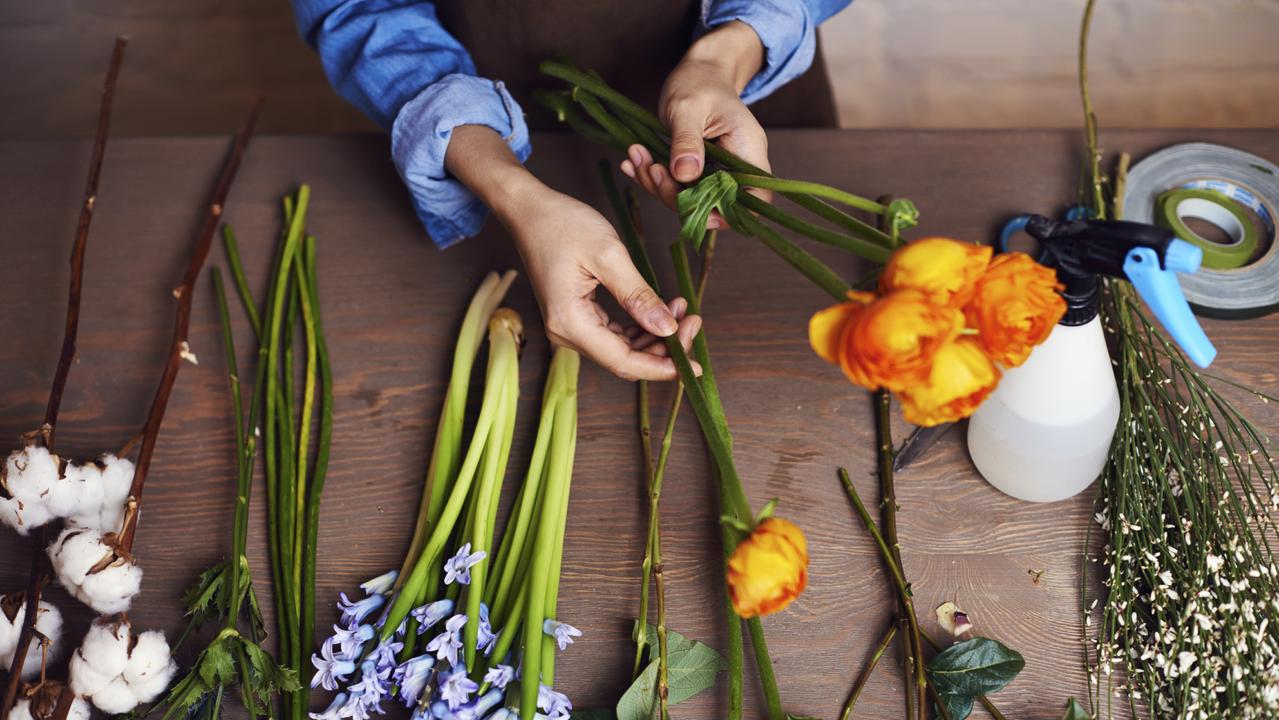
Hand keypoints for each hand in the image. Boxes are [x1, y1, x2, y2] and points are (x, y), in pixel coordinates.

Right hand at [445, 125, 701, 380]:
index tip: (694, 364)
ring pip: (621, 348)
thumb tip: (667, 328)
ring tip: (681, 309)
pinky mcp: (575, 316)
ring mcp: (569, 326)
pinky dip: (639, 326)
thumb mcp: (608, 254)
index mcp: (570, 322)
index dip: (662, 367)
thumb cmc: (562, 224)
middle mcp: (565, 332)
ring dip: (654, 336)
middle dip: (663, 348)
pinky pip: (613, 334)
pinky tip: (661, 309)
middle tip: (694, 321)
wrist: (529, 210)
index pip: (623, 361)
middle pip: (624, 359)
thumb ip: (638, 295)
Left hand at [620, 20, 771, 215]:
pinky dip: (651, 176)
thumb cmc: (698, 82)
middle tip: (650, 168)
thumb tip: (685, 175)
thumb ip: (687, 141)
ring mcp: (715, 170)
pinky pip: (675, 184)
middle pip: (714, 204)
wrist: (698, 70)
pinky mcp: (696, 169)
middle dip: (676, 195)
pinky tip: (632, 162)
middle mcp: (735, 166)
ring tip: (636, 155)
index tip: (694, 207)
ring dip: (657, 183)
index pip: (754, 199)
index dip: (729, 213)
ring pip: (689, 197)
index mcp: (747, 152)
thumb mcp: (689, 107)